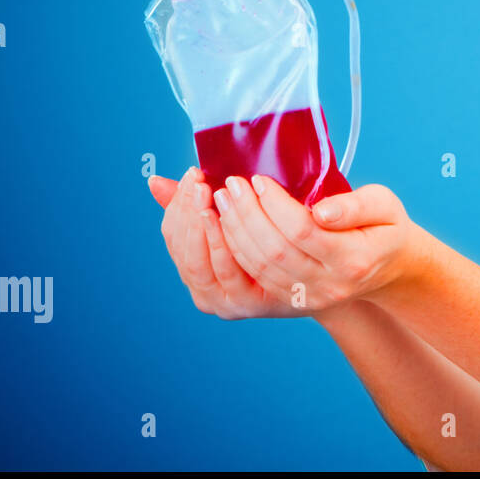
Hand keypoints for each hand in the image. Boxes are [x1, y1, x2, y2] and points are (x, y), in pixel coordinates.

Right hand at [148, 168, 300, 319]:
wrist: (324, 273)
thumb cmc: (280, 238)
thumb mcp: (239, 216)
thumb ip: (199, 204)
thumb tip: (154, 181)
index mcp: (197, 268)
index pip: (173, 233)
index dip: (177, 203)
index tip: (191, 174)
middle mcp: (204, 290)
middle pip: (182, 247)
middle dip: (186, 211)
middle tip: (198, 181)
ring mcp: (222, 301)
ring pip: (197, 261)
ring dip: (200, 225)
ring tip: (208, 194)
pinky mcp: (245, 304)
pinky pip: (225, 271)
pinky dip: (221, 243)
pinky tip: (224, 217)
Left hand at [211, 175, 419, 314]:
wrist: (390, 267)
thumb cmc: (385, 227)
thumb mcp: (385, 205)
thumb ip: (355, 206)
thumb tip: (321, 211)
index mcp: (355, 258)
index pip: (304, 231)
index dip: (275, 205)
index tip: (258, 180)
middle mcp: (331, 284)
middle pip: (276, 251)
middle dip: (246, 215)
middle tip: (231, 185)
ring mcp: (311, 297)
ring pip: (261, 266)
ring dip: (235, 232)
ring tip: (223, 200)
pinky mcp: (295, 300)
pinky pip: (257, 276)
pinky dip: (236, 250)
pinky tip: (228, 225)